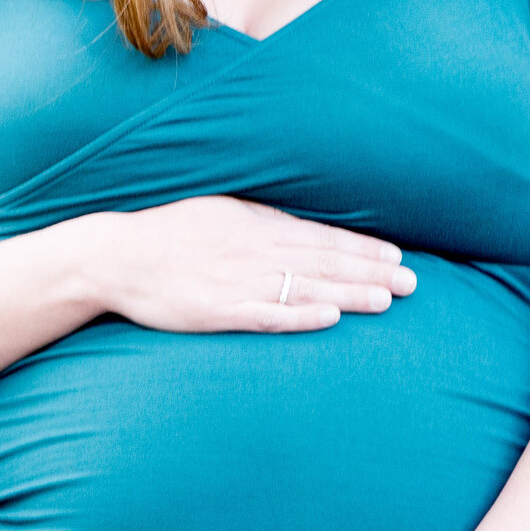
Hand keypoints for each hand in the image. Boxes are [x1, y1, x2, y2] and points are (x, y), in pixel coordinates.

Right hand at [88, 196, 415, 333]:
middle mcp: (254, 251)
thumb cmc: (169, 233)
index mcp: (256, 226)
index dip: (361, 248)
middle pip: (323, 263)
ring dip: (349, 294)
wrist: (117, 256)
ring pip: (305, 288)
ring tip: (387, 300)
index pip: (321, 238)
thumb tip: (301, 227)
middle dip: (371, 272)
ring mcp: (237, 282)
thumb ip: (261, 221)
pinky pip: (265, 315)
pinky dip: (299, 316)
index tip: (396, 256)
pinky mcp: (218, 311)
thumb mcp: (219, 212)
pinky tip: (329, 318)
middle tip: (412, 282)